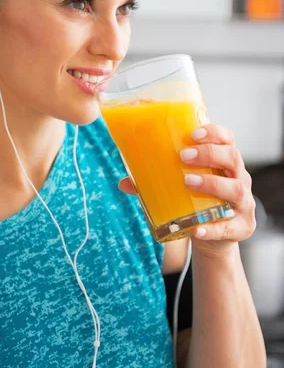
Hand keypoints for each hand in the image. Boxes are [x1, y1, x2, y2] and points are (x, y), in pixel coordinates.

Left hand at [118, 123, 255, 254]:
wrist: (214, 234)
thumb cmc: (197, 200)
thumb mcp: (180, 186)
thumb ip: (154, 182)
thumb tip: (124, 182)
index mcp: (225, 162)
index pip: (227, 138)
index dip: (214, 132)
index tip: (192, 134)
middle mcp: (239, 178)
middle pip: (232, 157)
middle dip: (209, 154)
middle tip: (183, 157)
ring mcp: (244, 203)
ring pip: (236, 189)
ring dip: (212, 184)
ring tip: (188, 182)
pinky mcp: (242, 227)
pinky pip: (230, 227)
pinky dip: (213, 228)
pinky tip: (198, 229)